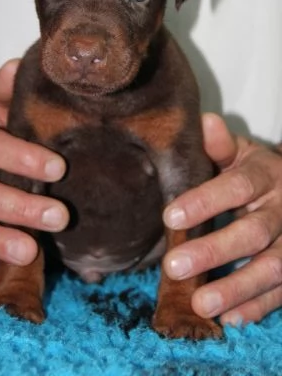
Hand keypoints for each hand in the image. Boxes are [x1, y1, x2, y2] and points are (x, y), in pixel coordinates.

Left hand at [163, 113, 281, 325]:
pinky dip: (257, 307)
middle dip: (214, 251)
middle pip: (253, 232)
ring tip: (200, 303)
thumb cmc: (255, 174)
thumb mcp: (241, 155)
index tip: (170, 216)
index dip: (205, 202)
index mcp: (266, 176)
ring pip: (272, 268)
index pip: (236, 187)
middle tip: (173, 265)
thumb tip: (203, 122)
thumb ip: (220, 147)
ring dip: (237, 288)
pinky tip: (230, 319)